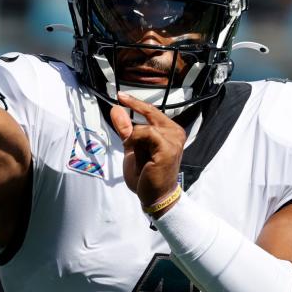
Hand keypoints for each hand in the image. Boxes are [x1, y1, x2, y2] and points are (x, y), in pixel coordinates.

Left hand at [109, 94, 185, 213]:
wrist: (155, 196)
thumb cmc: (146, 174)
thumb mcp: (132, 148)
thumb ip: (125, 129)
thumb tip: (116, 109)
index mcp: (170, 131)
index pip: (152, 111)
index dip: (136, 102)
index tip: (120, 95)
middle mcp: (176, 132)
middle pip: (151, 112)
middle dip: (134, 106)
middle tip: (119, 98)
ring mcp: (174, 140)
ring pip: (146, 125)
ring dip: (133, 136)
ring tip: (130, 149)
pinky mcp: (168, 148)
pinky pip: (147, 133)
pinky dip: (136, 139)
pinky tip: (132, 148)